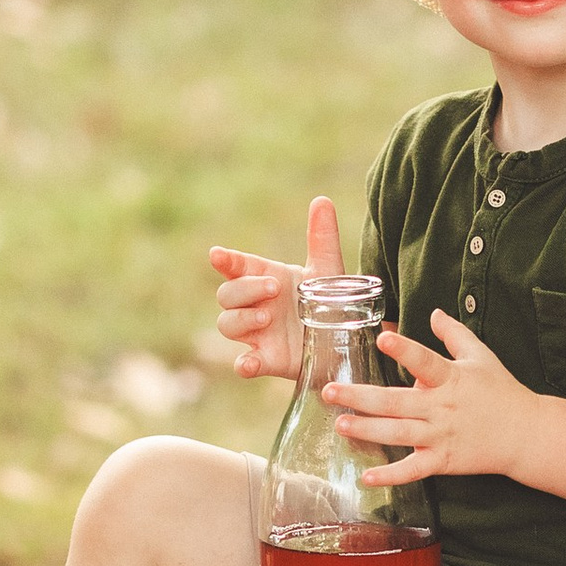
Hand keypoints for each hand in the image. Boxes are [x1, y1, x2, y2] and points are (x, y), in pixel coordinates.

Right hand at [208, 193, 342, 380]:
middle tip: (274, 288)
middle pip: (227, 295)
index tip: (218, 255)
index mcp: (265, 277)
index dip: (226, 260)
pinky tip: (250, 364)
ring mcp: (258, 333)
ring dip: (241, 319)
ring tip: (266, 318)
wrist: (347, 340)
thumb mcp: (328, 270)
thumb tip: (322, 201)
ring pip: (227, 325)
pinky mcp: (267, 360)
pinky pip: (244, 365)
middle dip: (245, 289)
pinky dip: (243, 365)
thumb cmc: (330, 301)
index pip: (236, 266)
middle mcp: (256, 304)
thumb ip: (322, 238)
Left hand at [328, 313, 539, 484]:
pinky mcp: (444, 461)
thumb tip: (433, 313)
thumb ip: (454, 334)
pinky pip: (413, 470)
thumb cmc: (502, 391)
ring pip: (398, 434)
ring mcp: (441, 436)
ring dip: (367, 430)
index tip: (383, 338)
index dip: (404, 350)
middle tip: (329, 391)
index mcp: (451, 378)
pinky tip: (367, 475)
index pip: (425, 361)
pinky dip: (391, 475)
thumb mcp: (481, 356)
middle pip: (396, 402)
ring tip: (340, 424)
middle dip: (360, 397)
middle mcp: (442, 407)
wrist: (526, 434)